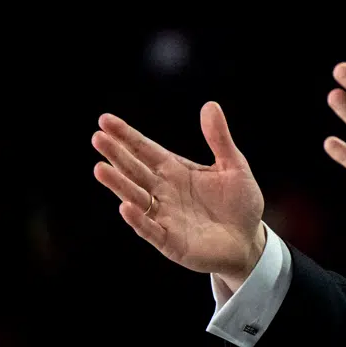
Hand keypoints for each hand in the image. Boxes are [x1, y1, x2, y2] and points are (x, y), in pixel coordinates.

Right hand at [92, 103, 266, 290]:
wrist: (248, 240)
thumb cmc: (239, 203)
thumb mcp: (234, 166)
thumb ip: (220, 139)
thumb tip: (210, 105)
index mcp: (176, 171)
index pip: (146, 150)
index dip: (127, 136)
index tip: (106, 120)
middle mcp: (164, 192)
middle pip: (136, 170)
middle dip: (117, 155)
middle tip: (97, 138)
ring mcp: (165, 216)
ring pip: (136, 197)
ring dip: (119, 184)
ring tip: (100, 168)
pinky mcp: (171, 241)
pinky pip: (151, 229)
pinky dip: (139, 219)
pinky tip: (126, 206)